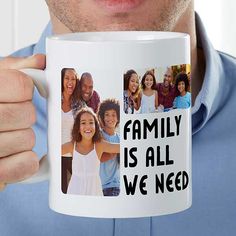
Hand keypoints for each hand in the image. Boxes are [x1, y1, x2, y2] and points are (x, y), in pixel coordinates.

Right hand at [0, 54, 45, 190]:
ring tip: (4, 137)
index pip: (21, 85)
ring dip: (22, 138)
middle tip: (9, 116)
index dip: (24, 90)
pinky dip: (25, 161)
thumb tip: (42, 62)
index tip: (17, 93)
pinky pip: (27, 164)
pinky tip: (12, 156)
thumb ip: (16, 68)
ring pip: (27, 139)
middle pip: (26, 114)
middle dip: (24, 114)